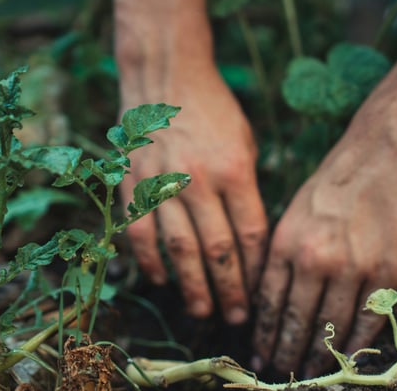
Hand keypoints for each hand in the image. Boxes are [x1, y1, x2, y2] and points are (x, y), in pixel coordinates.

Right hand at [119, 66, 267, 324]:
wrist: (166, 77)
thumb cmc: (214, 111)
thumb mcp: (245, 143)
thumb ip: (248, 190)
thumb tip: (251, 241)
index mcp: (235, 170)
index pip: (250, 234)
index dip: (256, 270)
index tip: (262, 294)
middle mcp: (199, 180)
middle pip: (218, 250)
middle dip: (230, 290)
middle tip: (236, 319)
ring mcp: (163, 183)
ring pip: (179, 249)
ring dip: (191, 286)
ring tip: (203, 311)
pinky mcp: (134, 183)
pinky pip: (141, 232)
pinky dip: (151, 261)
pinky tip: (162, 281)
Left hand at [252, 129, 396, 376]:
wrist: (386, 154)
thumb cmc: (337, 179)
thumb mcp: (295, 210)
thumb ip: (283, 252)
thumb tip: (272, 295)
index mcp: (286, 242)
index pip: (269, 302)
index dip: (264, 334)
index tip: (260, 353)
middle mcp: (314, 260)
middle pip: (296, 321)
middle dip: (286, 352)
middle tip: (280, 371)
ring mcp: (352, 268)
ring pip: (331, 327)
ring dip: (319, 355)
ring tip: (310, 372)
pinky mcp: (386, 272)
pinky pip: (367, 320)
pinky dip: (356, 344)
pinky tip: (347, 358)